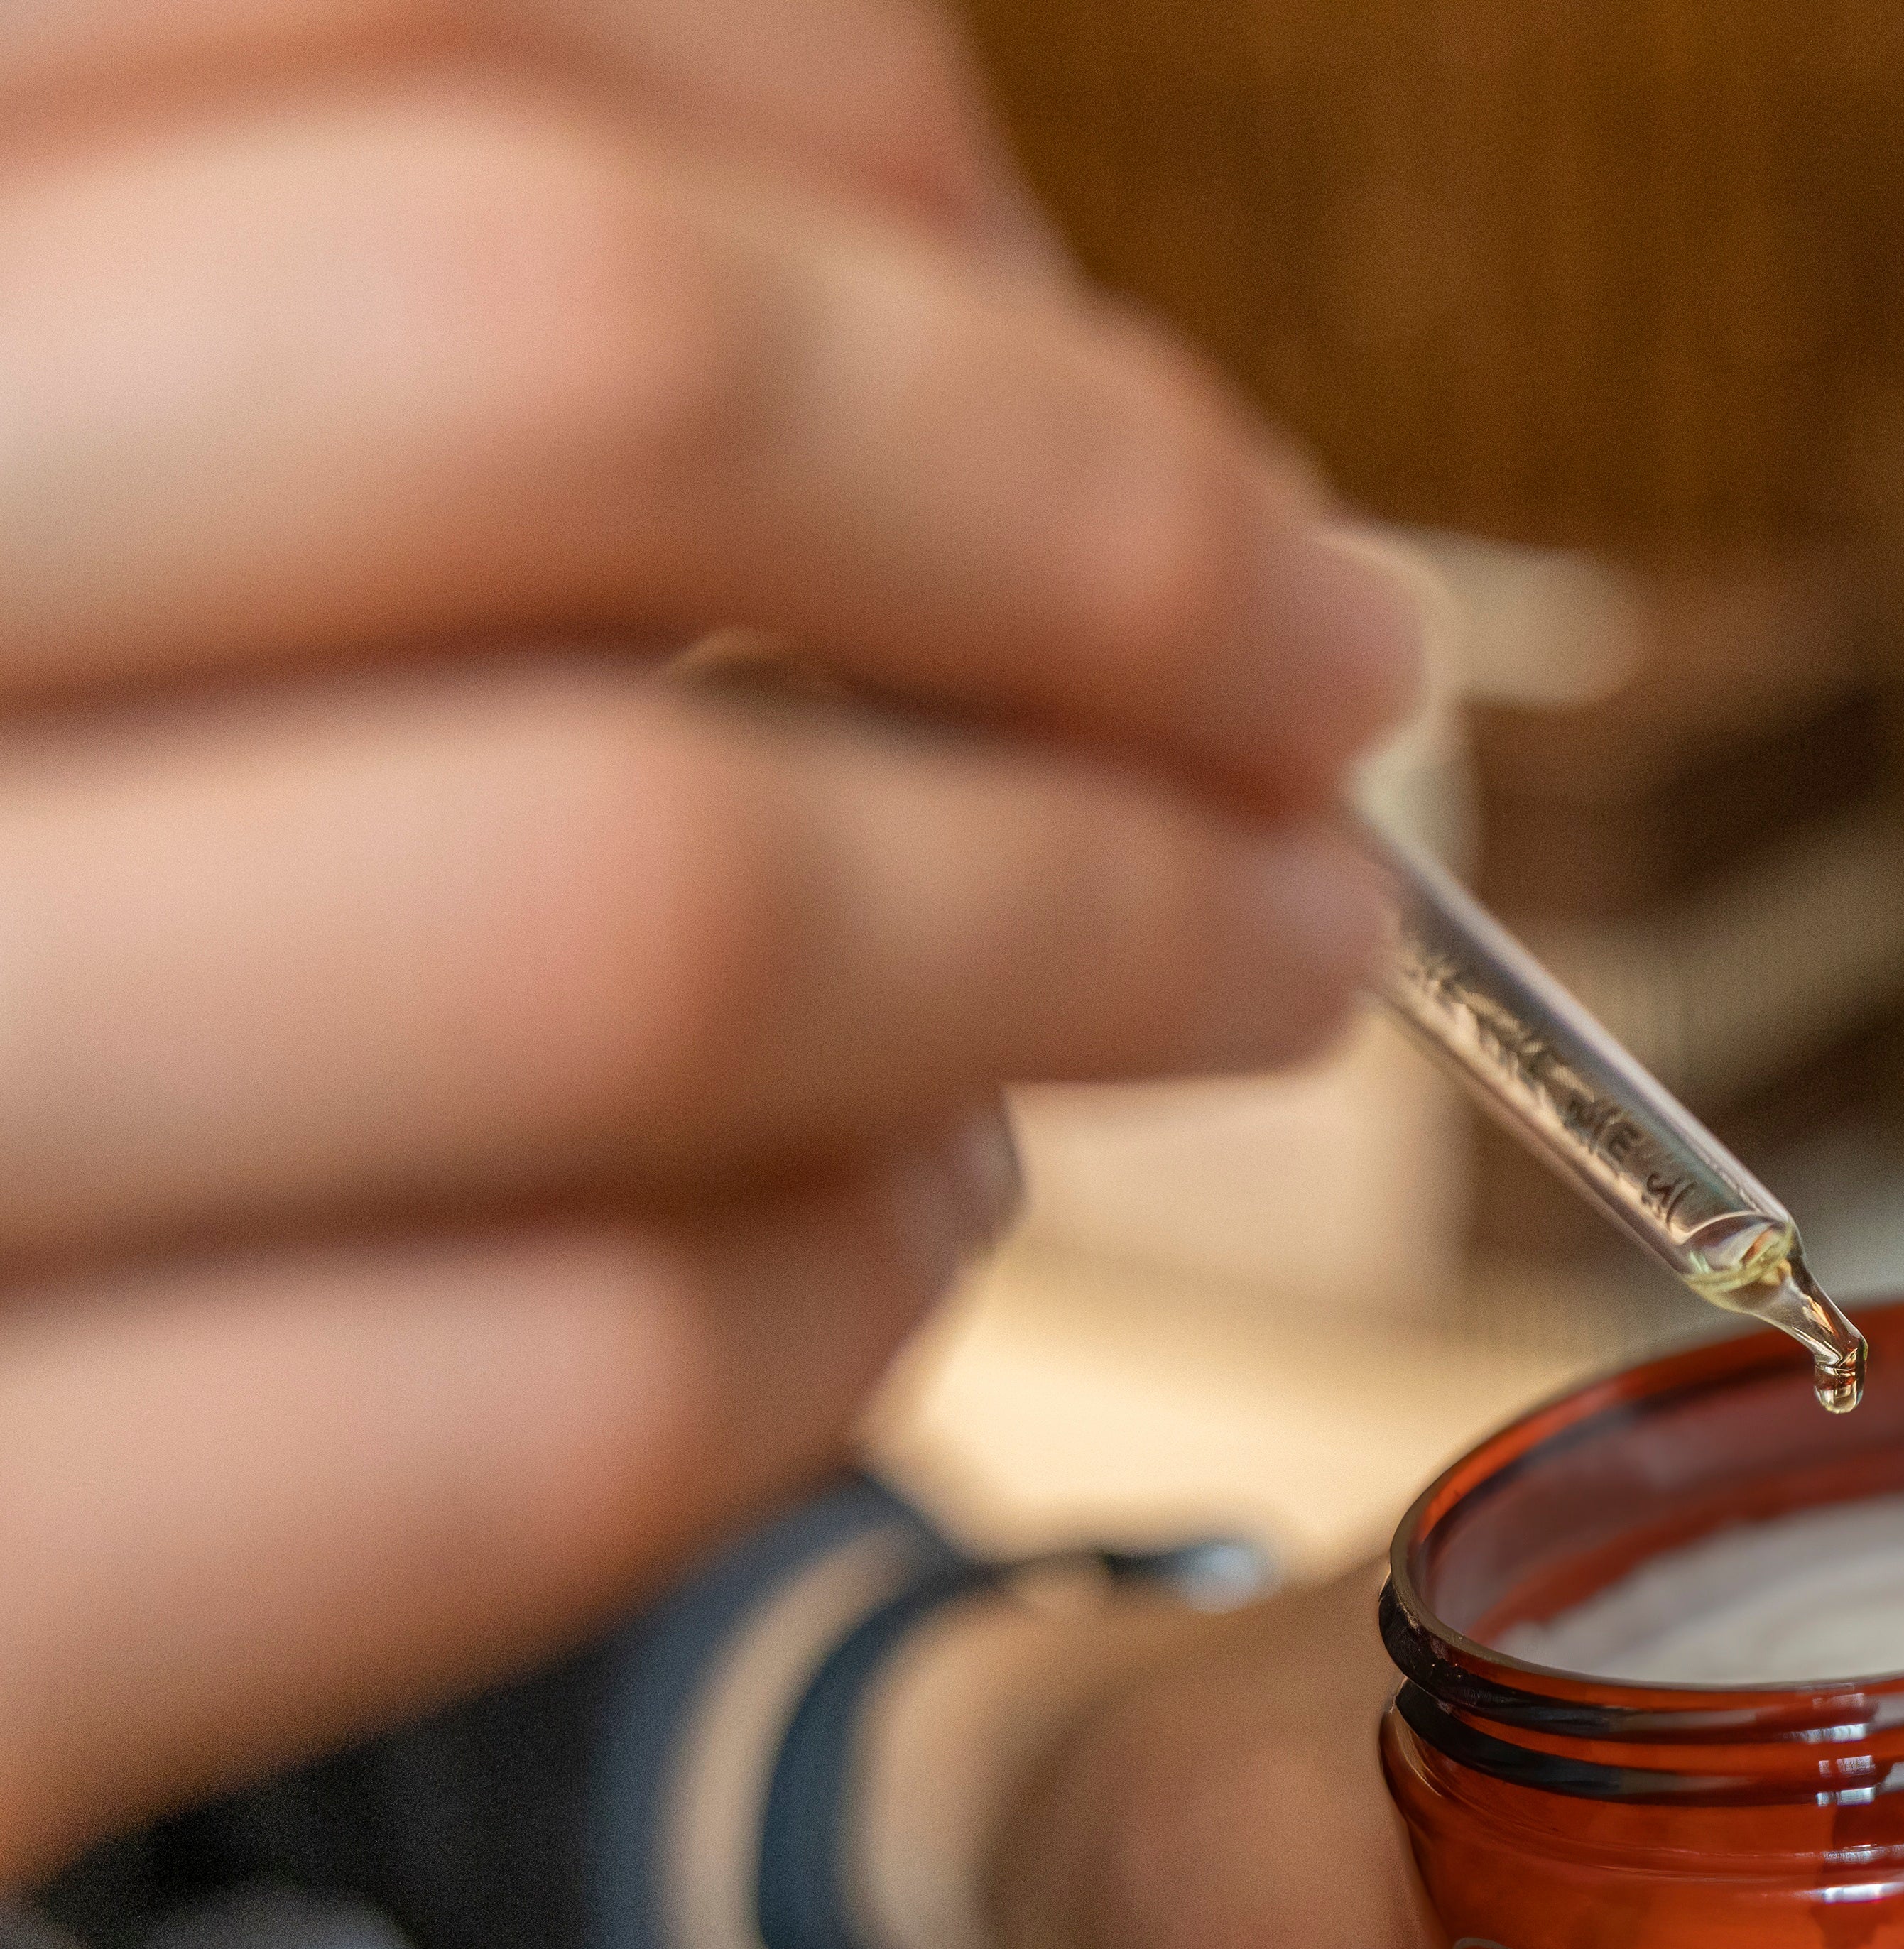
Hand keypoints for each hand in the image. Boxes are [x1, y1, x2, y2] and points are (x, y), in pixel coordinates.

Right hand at [0, 0, 1419, 1875]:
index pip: (376, 1)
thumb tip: (969, 323)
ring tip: (1252, 950)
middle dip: (1097, 526)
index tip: (1070, 320)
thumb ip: (366, 392)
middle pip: (564, 373)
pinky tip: (921, 1223)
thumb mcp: (63, 530)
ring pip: (629, 900)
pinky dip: (848, 1296)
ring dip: (1091, 919)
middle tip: (1321, 671)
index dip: (846, 130)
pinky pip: (543, 1398)